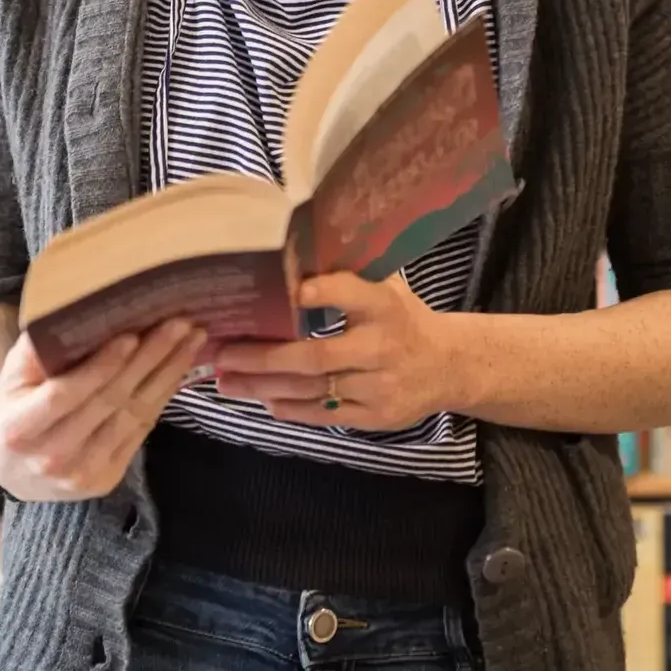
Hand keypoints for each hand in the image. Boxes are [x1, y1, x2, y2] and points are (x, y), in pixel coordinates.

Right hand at [0, 319, 203, 502]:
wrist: (10, 470)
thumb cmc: (13, 409)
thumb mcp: (10, 378)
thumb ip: (36, 350)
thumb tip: (74, 313)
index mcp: (20, 428)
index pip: (66, 394)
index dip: (100, 366)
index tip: (131, 335)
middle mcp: (51, 456)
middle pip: (109, 401)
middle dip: (149, 359)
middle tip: (178, 324)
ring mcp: (82, 472)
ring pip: (133, 416)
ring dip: (167, 374)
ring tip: (191, 340)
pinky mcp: (106, 479)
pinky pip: (140, 431)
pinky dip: (162, 397)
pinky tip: (179, 368)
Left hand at [207, 271, 466, 432]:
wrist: (448, 367)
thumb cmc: (402, 319)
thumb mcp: (387, 289)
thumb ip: (348, 276)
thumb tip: (290, 254)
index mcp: (385, 306)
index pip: (354, 294)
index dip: (326, 292)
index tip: (293, 290)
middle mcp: (382, 346)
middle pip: (317, 356)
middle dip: (264, 357)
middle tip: (222, 353)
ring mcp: (380, 386)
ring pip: (314, 389)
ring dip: (265, 386)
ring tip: (227, 381)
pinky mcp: (377, 416)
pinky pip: (327, 414)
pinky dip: (293, 409)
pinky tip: (263, 400)